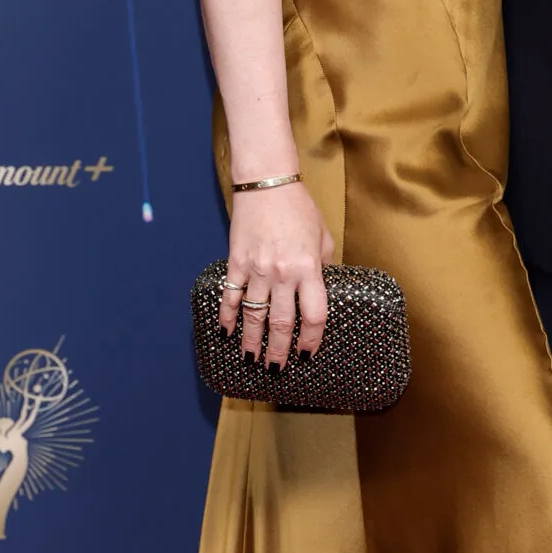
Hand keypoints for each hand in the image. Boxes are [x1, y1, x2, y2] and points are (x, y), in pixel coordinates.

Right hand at [217, 181, 334, 366]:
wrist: (266, 183)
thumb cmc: (299, 208)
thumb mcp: (322, 237)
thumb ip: (324, 266)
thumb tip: (324, 288)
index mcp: (309, 269)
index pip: (313, 315)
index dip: (311, 339)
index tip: (308, 353)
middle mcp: (283, 274)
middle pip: (282, 323)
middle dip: (280, 351)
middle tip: (277, 369)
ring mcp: (257, 269)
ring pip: (254, 315)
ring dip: (252, 341)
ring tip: (252, 359)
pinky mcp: (237, 262)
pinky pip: (232, 296)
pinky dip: (228, 316)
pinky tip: (227, 332)